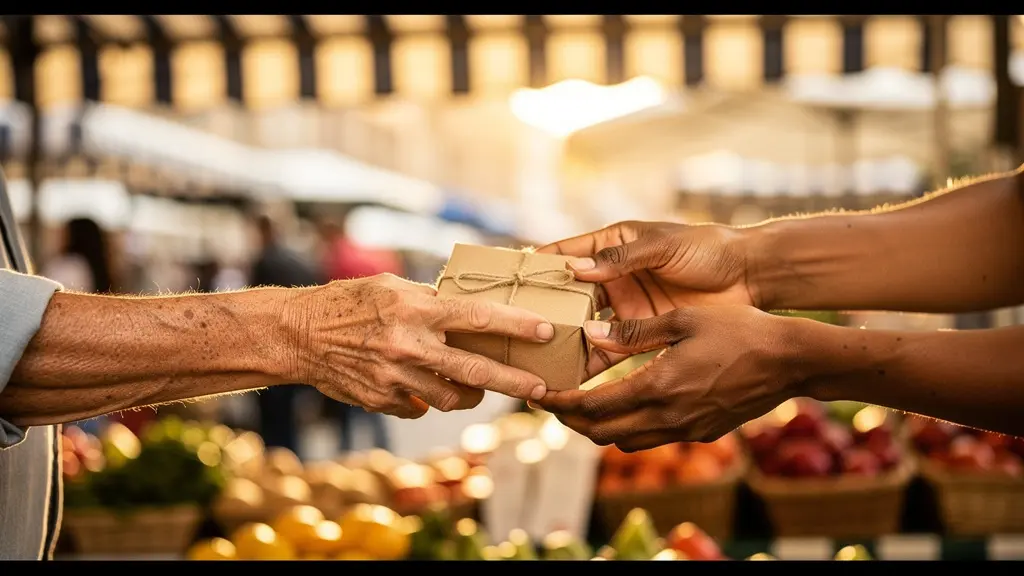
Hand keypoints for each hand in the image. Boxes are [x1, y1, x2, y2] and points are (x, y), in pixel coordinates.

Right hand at [287, 274, 553, 418]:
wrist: (299, 334)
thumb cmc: (350, 302)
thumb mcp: (393, 286)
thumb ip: (432, 300)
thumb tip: (472, 310)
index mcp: (416, 311)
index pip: (479, 318)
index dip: (517, 326)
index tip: (546, 332)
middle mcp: (410, 346)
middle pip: (476, 371)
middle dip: (513, 381)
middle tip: (540, 387)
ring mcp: (395, 378)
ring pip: (451, 397)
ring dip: (470, 393)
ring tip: (478, 386)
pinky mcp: (382, 400)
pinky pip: (419, 407)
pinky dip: (426, 399)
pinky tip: (421, 385)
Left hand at [536, 306, 804, 450]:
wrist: (790, 361)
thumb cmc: (738, 331)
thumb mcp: (682, 320)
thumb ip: (633, 332)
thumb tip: (590, 335)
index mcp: (657, 389)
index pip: (592, 407)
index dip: (560, 404)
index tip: (537, 395)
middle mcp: (667, 419)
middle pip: (601, 434)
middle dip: (571, 421)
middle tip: (551, 401)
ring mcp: (685, 431)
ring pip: (625, 443)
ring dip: (598, 428)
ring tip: (581, 405)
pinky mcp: (700, 433)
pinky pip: (651, 438)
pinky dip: (628, 428)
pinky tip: (625, 404)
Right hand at [538, 221, 757, 375]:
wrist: (748, 276)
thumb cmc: (706, 249)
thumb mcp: (661, 247)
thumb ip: (620, 259)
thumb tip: (576, 270)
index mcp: (613, 245)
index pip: (566, 254)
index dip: (539, 266)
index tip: (512, 279)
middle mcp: (612, 277)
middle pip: (569, 296)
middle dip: (545, 311)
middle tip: (517, 329)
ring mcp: (625, 306)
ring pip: (585, 326)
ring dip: (565, 342)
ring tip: (539, 358)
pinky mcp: (642, 332)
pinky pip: (611, 349)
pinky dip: (593, 362)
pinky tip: (573, 377)